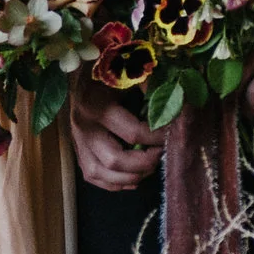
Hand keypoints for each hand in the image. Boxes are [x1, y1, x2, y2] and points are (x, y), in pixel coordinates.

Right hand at [69, 75, 163, 189]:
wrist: (81, 71)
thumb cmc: (108, 69)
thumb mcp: (128, 72)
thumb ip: (151, 85)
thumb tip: (176, 102)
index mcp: (96, 106)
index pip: (133, 133)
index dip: (157, 137)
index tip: (171, 134)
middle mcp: (83, 126)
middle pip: (114, 160)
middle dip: (144, 163)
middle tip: (161, 154)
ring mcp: (77, 140)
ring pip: (100, 173)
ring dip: (129, 177)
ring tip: (149, 168)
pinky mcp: (77, 148)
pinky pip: (91, 175)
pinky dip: (112, 183)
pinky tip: (132, 179)